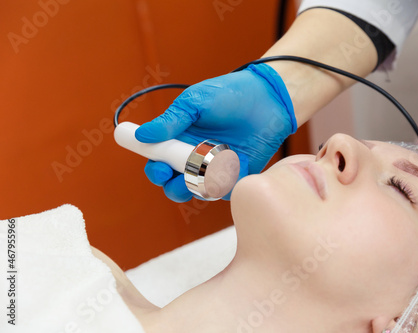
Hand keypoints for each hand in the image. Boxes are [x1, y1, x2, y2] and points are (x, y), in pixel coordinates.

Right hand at [135, 63, 296, 201]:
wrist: (269, 98)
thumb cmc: (229, 94)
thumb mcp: (195, 101)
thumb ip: (171, 120)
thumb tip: (143, 135)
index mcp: (180, 140)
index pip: (160, 162)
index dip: (155, 169)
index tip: (158, 167)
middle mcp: (196, 157)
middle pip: (175, 183)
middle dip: (172, 185)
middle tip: (176, 177)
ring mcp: (217, 168)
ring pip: (198, 191)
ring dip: (196, 188)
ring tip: (204, 173)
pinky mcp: (237, 176)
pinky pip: (225, 190)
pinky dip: (225, 184)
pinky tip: (232, 166)